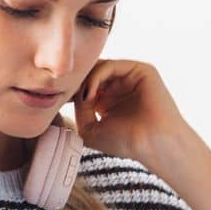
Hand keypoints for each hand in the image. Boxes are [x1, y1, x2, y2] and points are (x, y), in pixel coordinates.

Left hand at [68, 59, 193, 173]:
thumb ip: (78, 108)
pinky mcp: (140, 70)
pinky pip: (111, 65)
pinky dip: (96, 77)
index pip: (84, 85)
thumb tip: (74, 92)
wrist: (153, 144)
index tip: (56, 100)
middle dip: (76, 82)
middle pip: (90, 73)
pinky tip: (90, 94)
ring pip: (98, 67)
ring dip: (85, 81)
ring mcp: (130, 77)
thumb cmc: (126, 142)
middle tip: (64, 94)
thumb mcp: (90, 128)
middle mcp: (119, 86)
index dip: (70, 91)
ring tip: (82, 99)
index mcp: (108, 100)